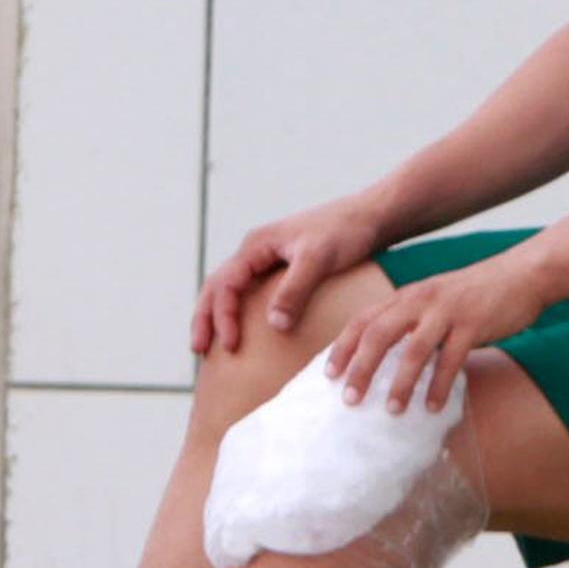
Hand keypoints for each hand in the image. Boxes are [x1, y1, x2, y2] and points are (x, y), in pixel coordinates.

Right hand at [193, 191, 394, 356]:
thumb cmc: (345, 232)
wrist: (370, 217)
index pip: (225, 283)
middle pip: (217, 286)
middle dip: (205, 317)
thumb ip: (294, 290)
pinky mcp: (282, 270)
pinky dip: (238, 311)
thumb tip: (273, 325)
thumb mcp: (318, 259)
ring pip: (230, 289)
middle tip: (198, 350)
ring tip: (211, 346)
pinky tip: (244, 331)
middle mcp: (256, 252)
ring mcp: (267, 260)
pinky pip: (250, 292)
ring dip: (217, 315)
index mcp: (257, 245)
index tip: (230, 344)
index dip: (222, 315)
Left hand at [322, 253, 551, 415]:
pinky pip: (451, 359)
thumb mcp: (433, 302)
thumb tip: (385, 358)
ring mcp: (446, 311)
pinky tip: (432, 408)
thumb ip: (410, 323)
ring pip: (414, 350)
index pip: (362, 320)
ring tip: (391, 411)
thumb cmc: (474, 296)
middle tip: (349, 400)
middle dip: (360, 368)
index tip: (327, 375)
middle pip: (378, 334)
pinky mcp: (473, 324)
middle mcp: (419, 300)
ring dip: (400, 383)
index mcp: (405, 297)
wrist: (520, 275)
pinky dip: (439, 385)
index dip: (342, 348)